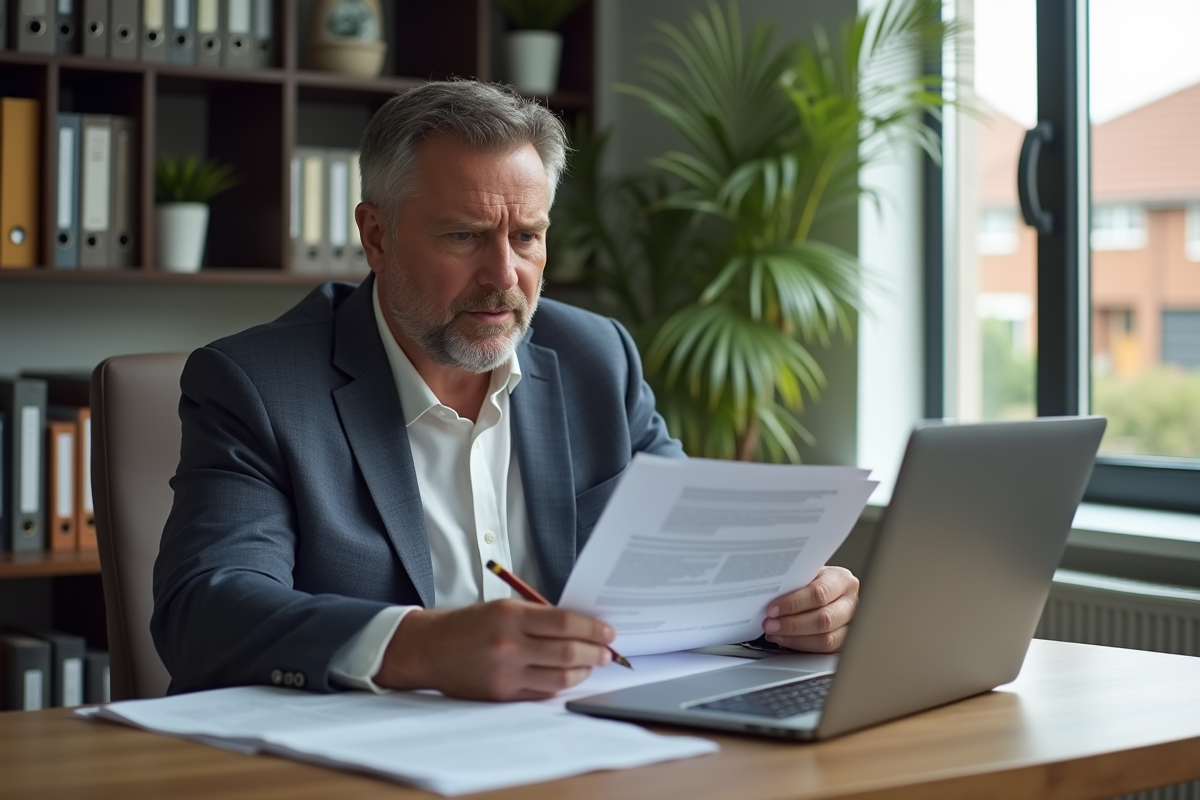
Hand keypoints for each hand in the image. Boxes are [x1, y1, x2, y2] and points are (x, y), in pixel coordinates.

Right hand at [374, 600, 614, 700]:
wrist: (430, 649)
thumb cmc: (469, 625)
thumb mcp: (503, 608)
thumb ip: (539, 617)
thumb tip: (580, 627)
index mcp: (510, 616)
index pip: (564, 623)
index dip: (592, 629)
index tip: (608, 631)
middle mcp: (508, 645)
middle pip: (567, 652)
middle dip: (595, 652)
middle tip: (608, 651)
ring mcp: (505, 674)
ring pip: (559, 678)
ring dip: (582, 672)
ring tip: (591, 664)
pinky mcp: (501, 695)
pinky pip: (542, 693)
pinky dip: (560, 686)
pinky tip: (568, 677)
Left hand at [762, 566, 858, 652]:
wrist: (827, 588)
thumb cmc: (813, 580)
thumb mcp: (806, 573)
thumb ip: (793, 583)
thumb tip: (767, 595)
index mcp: (841, 580)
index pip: (819, 593)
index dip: (794, 603)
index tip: (773, 609)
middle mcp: (850, 602)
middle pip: (824, 620)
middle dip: (792, 625)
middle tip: (770, 625)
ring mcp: (850, 624)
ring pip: (826, 639)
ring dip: (795, 639)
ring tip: (774, 634)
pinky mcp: (844, 641)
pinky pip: (823, 650)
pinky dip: (801, 646)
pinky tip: (785, 640)